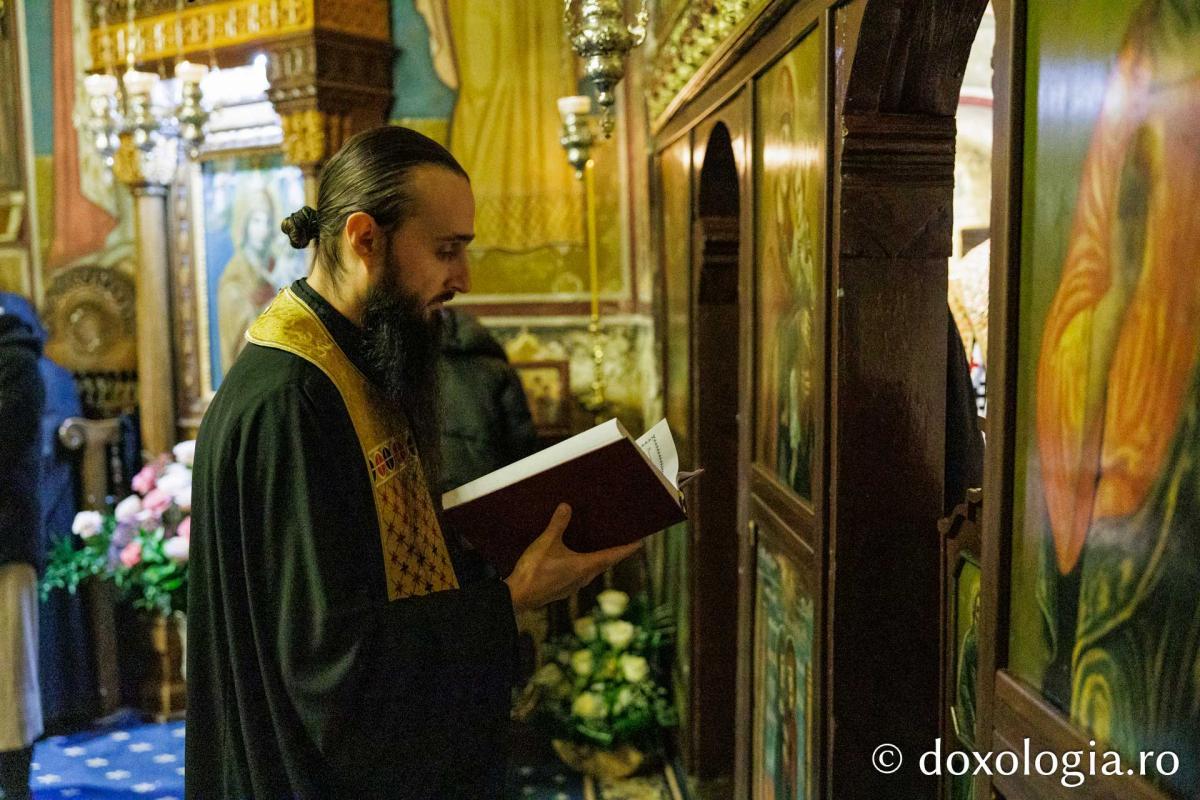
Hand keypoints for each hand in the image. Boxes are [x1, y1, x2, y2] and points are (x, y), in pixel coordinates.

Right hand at [504, 504, 641, 613]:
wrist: (518, 597)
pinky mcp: (562, 590)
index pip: (612, 556)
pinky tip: (575, 562)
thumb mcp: (546, 542)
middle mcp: (582, 579)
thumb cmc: (534, 571)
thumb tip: (566, 507)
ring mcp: (572, 586)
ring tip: (600, 550)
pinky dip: (584, 567)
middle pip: (604, 564)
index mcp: (584, 567)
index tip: (640, 543)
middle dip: (614, 554)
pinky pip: (579, 577)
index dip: (627, 549)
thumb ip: (558, 524)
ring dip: (598, 562)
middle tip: (623, 544)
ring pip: (592, 572)